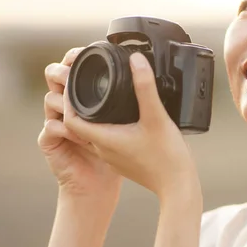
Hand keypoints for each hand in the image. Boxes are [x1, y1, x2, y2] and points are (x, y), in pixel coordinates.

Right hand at [38, 47, 122, 196]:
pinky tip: (79, 134)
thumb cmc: (119, 153)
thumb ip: (134, 96)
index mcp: (87, 98)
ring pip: (49, 100)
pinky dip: (61, 128)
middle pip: (55, 79)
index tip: (86, 52)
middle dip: (63, 72)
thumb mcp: (133, 120)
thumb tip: (146, 71)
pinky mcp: (50, 144)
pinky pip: (49, 130)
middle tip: (76, 72)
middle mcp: (68, 107)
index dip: (75, 58)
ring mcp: (55, 124)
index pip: (74, 70)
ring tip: (80, 104)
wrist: (101, 185)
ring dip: (63, 100)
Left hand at [62, 52, 200, 199]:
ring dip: (94, 115)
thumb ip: (145, 86)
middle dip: (81, 103)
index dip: (68, 99)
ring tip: (105, 96)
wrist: (178, 186)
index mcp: (103, 139)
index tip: (77, 83)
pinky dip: (109, 125)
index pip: (70, 118)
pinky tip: (123, 117)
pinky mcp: (123, 160)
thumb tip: (136, 60)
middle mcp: (102, 149)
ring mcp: (112, 157)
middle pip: (80, 123)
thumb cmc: (167, 156)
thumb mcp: (156, 116)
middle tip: (89, 82)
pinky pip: (108, 139)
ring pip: (93, 131)